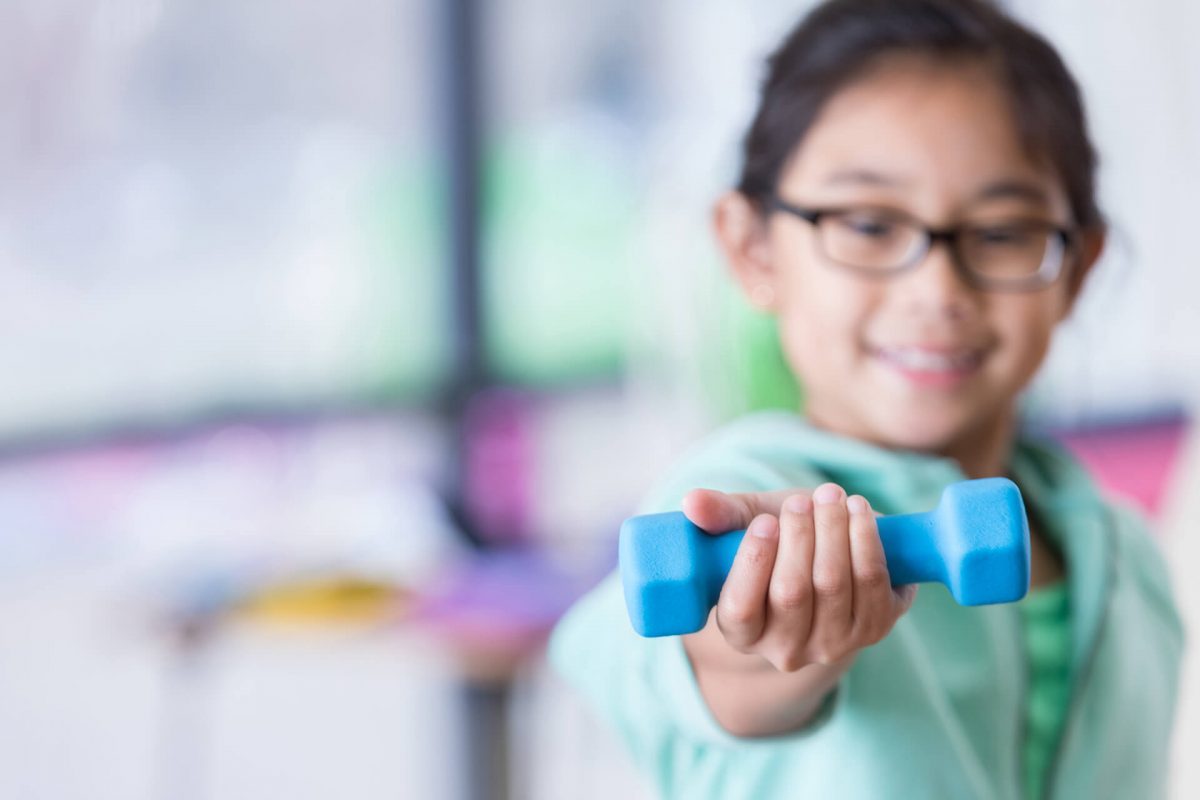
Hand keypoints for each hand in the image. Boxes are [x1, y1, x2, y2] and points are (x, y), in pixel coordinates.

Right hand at [680, 483, 916, 671]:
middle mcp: (785, 650)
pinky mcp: (874, 629)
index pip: (740, 609)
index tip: (766, 521)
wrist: (832, 562)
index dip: (753, 562)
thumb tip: (691, 502)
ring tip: (831, 495)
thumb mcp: (746, 527)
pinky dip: (866, 539)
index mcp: (741, 632)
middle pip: (792, 593)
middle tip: (801, 499)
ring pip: (833, 584)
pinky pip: (872, 582)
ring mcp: (832, 644)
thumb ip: (719, 515)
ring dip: (834, 530)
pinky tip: (858, 511)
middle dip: (800, 536)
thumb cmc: (780, 544)